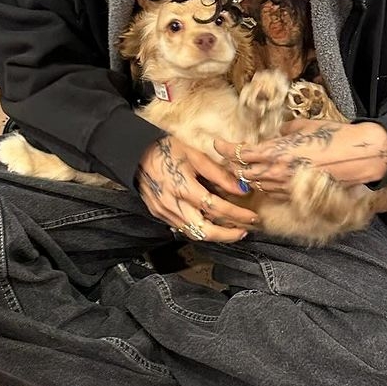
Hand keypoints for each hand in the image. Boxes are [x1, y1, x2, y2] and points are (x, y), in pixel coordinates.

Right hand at [137, 136, 259, 243]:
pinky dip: (200, 229)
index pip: (216, 208)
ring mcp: (164, 212)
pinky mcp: (159, 214)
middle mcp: (173, 205)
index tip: (252, 216)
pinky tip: (211, 224)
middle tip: (244, 231)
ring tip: (232, 230)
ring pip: (194, 233)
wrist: (134, 154)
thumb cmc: (166, 150)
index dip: (236, 214)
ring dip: (216, 234)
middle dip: (228, 235)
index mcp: (183, 188)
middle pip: (205, 231)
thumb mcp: (195, 155)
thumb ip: (219, 174)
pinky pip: (183, 228)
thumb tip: (242, 189)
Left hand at [214, 120, 386, 194]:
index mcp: (276, 151)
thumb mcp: (305, 126)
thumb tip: (279, 132)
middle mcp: (277, 171)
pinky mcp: (298, 194)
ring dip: (247, 177)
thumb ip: (286, 130)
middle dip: (232, 166)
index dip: (225, 149)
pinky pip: (273, 192)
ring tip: (241, 170)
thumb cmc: (334, 137)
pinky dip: (264, 185)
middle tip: (225, 159)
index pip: (240, 153)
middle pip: (242, 172)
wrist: (359, 157)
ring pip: (256, 184)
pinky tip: (265, 179)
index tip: (216, 144)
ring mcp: (287, 185)